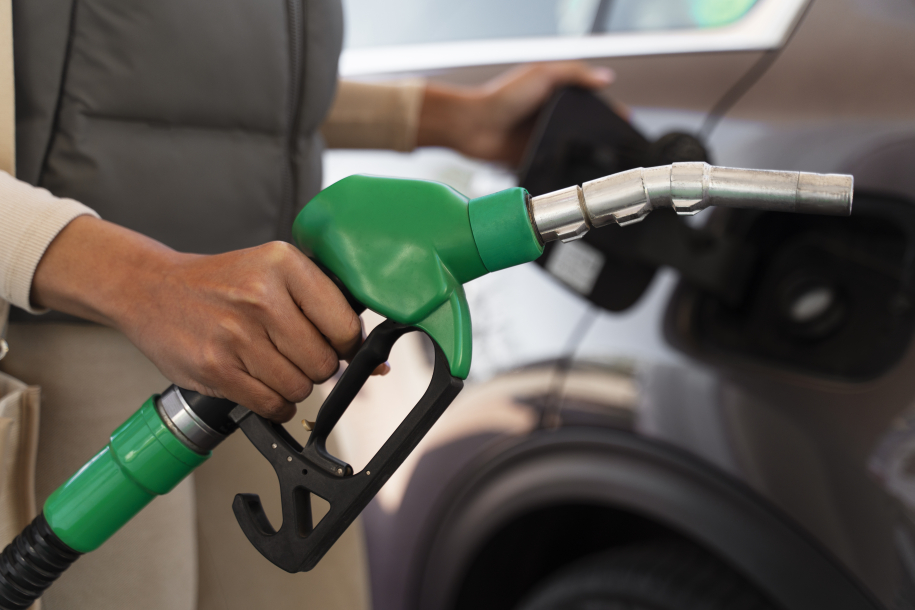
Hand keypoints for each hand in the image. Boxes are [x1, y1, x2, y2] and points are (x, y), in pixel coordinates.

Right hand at [31, 216, 382, 421]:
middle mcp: (260, 295)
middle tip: (291, 353)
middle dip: (315, 367)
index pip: (345, 326)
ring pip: (299, 388)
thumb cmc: (221, 283)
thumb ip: (326, 308)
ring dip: (291, 385)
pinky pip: (272, 405)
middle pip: (324, 363)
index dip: (344, 344)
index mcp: (283, 263)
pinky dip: (273, 403)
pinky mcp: (215, 368)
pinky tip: (257, 381)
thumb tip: (377, 364)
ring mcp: (236, 334)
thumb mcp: (274, 272)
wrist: (151, 289)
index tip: (330, 343)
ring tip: (267, 363)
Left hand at [417, 62, 613, 166]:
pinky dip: (562, 168)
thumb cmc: (501, 97)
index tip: (624, 120)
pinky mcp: (532, 158)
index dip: (607, 111)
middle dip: (599, 136)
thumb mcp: (542, 74)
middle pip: (582, 128)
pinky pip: (552, 164)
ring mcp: (541, 139)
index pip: (588, 103)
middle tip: (618, 146)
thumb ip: (574, 74)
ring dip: (582, 154)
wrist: (474, 127)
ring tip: (602, 161)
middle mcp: (549, 118)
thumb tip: (605, 78)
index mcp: (554, 96)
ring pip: (570, 148)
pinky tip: (574, 171)